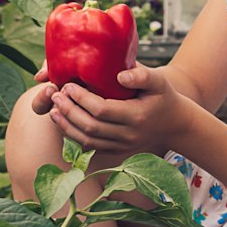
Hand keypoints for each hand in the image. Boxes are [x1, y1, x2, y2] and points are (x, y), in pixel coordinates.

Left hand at [37, 62, 191, 165]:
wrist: (174, 124)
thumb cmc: (163, 97)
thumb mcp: (159, 81)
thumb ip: (141, 75)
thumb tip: (119, 75)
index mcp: (136, 116)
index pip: (102, 110)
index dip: (81, 99)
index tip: (68, 85)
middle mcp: (128, 135)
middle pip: (90, 127)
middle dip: (69, 111)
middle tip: (55, 95)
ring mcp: (121, 146)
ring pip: (87, 140)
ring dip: (66, 125)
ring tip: (53, 109)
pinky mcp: (116, 151)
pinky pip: (90, 147)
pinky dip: (73, 135)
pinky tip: (62, 121)